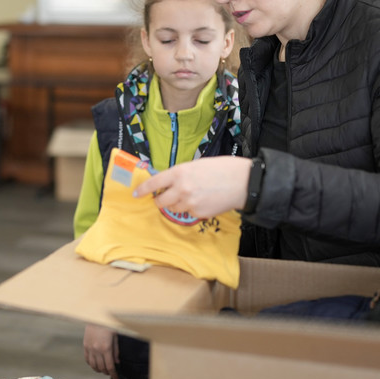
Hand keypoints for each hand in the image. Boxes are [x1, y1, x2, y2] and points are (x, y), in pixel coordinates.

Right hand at [83, 324, 117, 378]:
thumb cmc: (108, 325)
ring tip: (103, 370)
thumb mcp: (115, 337)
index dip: (113, 374)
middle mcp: (97, 350)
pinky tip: (95, 364)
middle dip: (107, 372)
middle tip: (111, 373)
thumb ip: (116, 351)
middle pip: (102, 367)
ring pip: (93, 365)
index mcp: (106, 348)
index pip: (110, 366)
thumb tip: (117, 362)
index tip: (116, 378)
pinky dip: (91, 364)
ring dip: (99, 370)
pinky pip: (87, 359)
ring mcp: (90, 348)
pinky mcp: (85, 346)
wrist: (95, 316)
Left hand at [133, 156, 250, 218]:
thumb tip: (170, 182)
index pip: (153, 183)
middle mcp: (181, 189)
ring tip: (192, 196)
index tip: (136, 194)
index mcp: (179, 172)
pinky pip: (188, 213)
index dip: (143, 189)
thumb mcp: (197, 164)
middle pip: (160, 202)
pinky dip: (192, 209)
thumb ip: (181, 174)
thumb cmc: (222, 169)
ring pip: (174, 209)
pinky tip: (203, 200)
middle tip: (164, 199)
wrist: (243, 182)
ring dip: (177, 205)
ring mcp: (189, 203)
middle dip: (160, 201)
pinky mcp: (199, 213)